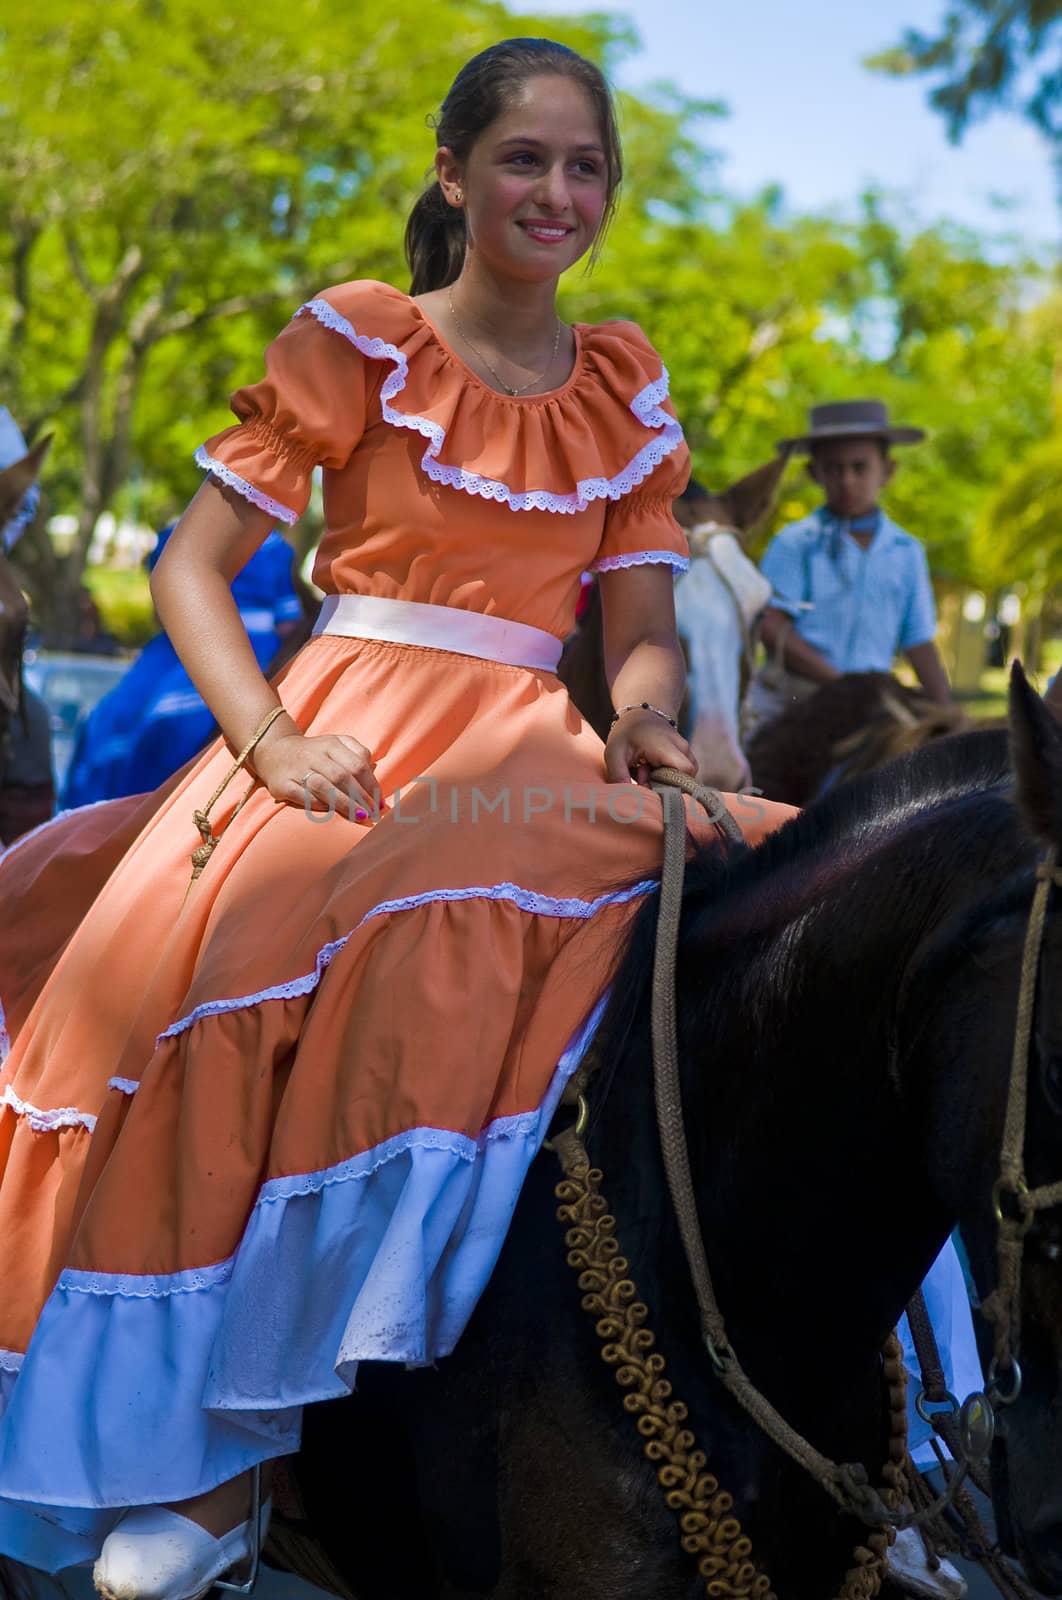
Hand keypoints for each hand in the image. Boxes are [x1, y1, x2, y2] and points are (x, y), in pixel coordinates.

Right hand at [253, 730, 377, 818]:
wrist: (274, 751)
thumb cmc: (315, 753)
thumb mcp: (336, 744)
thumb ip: (357, 754)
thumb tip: (374, 777)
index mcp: (331, 744)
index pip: (357, 764)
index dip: (371, 785)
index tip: (380, 802)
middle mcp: (313, 755)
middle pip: (342, 776)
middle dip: (361, 797)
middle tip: (373, 813)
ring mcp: (296, 769)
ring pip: (323, 787)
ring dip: (344, 803)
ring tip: (359, 816)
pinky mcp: (282, 784)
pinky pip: (303, 796)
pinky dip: (318, 805)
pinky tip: (330, 812)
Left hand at [604, 709, 696, 786]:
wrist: (640, 714)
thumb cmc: (627, 732)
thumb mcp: (614, 752)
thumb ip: (618, 775)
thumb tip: (627, 798)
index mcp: (666, 746)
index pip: (685, 771)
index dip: (672, 786)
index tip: (650, 787)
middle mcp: (682, 748)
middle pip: (684, 779)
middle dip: (663, 786)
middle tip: (641, 778)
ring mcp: (686, 751)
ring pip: (682, 778)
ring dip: (665, 781)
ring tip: (646, 772)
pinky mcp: (685, 756)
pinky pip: (681, 774)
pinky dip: (667, 777)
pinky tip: (652, 770)